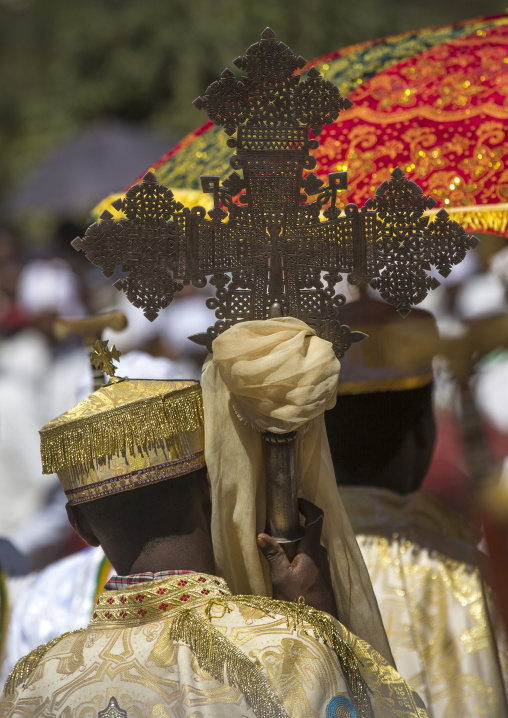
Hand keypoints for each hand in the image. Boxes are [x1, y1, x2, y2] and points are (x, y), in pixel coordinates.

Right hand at [256, 498, 336, 617]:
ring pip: (308, 546)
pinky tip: (286, 567)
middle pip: (308, 531)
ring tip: (277, 550)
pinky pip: (310, 557)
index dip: (308, 505)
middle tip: (275, 529)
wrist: (321, 625)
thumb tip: (260, 534)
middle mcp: (320, 552)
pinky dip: (298, 555)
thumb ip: (272, 555)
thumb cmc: (300, 601)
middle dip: (293, 528)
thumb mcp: (281, 577)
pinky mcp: (321, 574)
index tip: (295, 501)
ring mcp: (323, 564)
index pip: (316, 517)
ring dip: (294, 544)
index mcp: (312, 548)